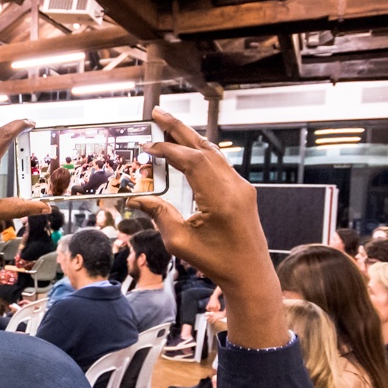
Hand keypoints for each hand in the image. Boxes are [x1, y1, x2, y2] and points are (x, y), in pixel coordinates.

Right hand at [130, 108, 286, 348]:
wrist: (251, 275)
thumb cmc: (216, 262)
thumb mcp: (179, 242)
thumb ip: (159, 214)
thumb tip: (137, 199)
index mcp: (220, 198)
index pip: (192, 161)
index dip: (168, 150)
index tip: (148, 146)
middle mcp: (235, 187)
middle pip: (204, 147)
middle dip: (178, 129)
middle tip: (157, 112)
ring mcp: (241, 187)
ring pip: (213, 152)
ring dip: (190, 138)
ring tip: (168, 126)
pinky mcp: (243, 191)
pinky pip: (220, 163)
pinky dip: (201, 152)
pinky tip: (188, 149)